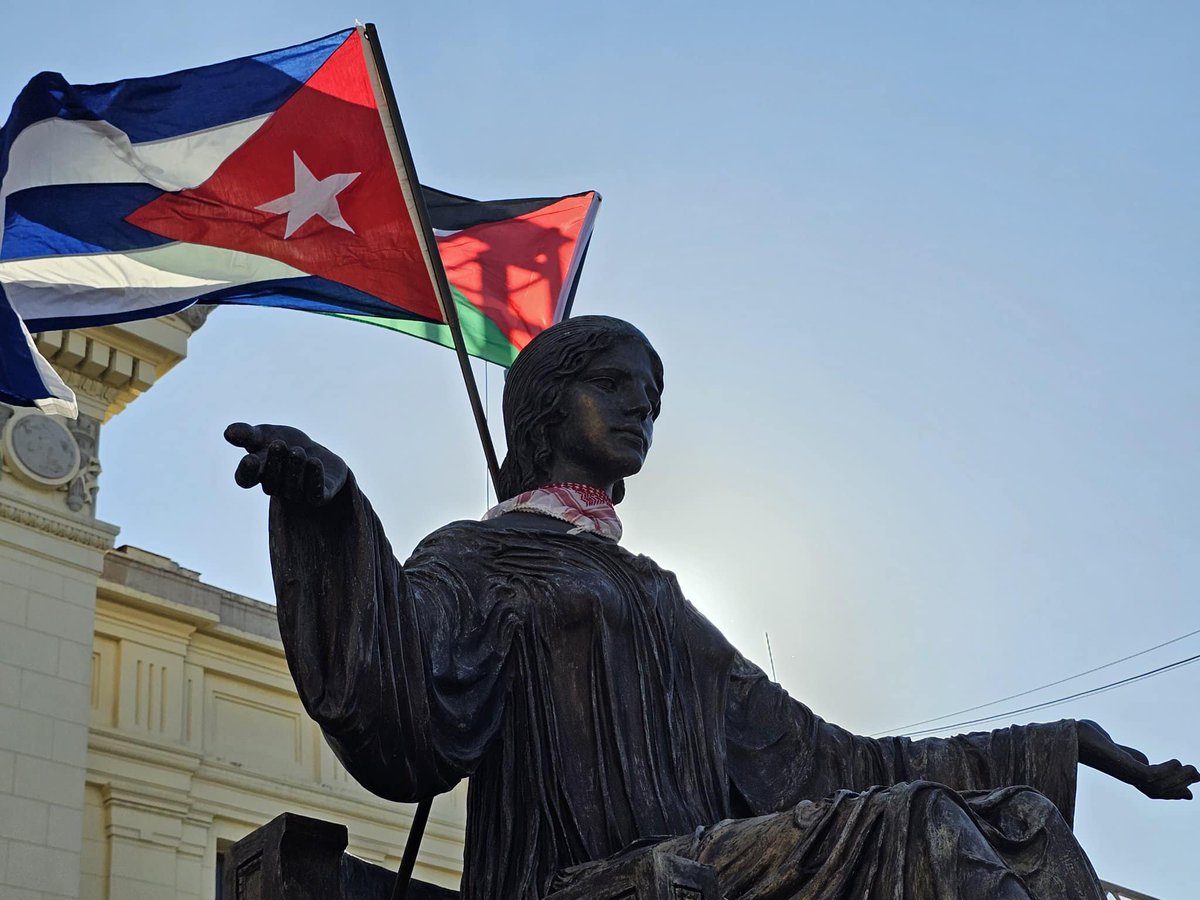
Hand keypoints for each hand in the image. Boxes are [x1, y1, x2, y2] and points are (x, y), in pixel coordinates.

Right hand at [224, 423, 347, 505]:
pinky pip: (316, 494)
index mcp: (258, 474)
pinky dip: (315, 479)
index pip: (245, 479)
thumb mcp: (265, 435)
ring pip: (293, 487)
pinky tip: (315, 462)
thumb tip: (228, 432)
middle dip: (274, 463)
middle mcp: (276, 487)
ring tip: (298, 451)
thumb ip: (247, 435)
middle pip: (270, 482)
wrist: (316, 453)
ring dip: (294, 469)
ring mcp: (297, 494)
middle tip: (278, 444)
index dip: (246, 472)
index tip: (250, 458)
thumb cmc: (285, 444)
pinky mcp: (319, 496)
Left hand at [1077, 719, 1197, 800]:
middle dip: (1180, 786)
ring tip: (1193, 769)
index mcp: (1125, 771)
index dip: (1171, 791)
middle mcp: (1125, 775)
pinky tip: (1176, 762)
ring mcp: (1124, 771)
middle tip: (1198, 775)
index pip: (1152, 787)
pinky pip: (1150, 774)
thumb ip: (1130, 755)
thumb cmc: (1087, 737)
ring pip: (1158, 784)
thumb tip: (1146, 761)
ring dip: (1179, 778)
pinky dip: (1167, 771)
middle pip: (1157, 790)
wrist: (1068, 733)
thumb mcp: (1114, 747)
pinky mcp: (1122, 765)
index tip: (1189, 794)